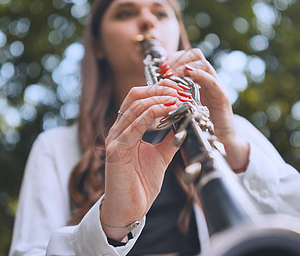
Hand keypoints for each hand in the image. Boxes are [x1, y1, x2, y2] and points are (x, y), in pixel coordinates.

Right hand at [100, 79, 183, 239]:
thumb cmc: (141, 183)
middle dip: (160, 89)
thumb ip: (170, 137)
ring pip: (134, 107)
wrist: (129, 209)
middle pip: (135, 95)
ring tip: (177, 98)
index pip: (140, 97)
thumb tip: (184, 120)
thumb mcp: (161, 155)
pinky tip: (165, 111)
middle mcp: (118, 129)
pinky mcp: (115, 151)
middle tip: (181, 91)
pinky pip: (132, 127)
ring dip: (158, 99)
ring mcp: (115, 139)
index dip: (160, 89)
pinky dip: (150, 116)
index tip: (182, 90)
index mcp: (127, 128)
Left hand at [167, 48, 249, 172]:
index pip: (187, 58)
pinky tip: (188, 74)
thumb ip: (172, 98)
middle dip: (178, 58)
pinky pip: (213, 82)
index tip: (160, 66)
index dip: (173, 58)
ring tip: (172, 72)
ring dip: (186, 64)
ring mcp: (216, 88)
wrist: (218, 146)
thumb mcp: (181, 109)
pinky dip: (200, 75)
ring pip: (204, 64)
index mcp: (197, 82)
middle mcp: (208, 81)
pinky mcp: (222, 99)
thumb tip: (153, 90)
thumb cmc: (197, 129)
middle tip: (165, 67)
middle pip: (196, 55)